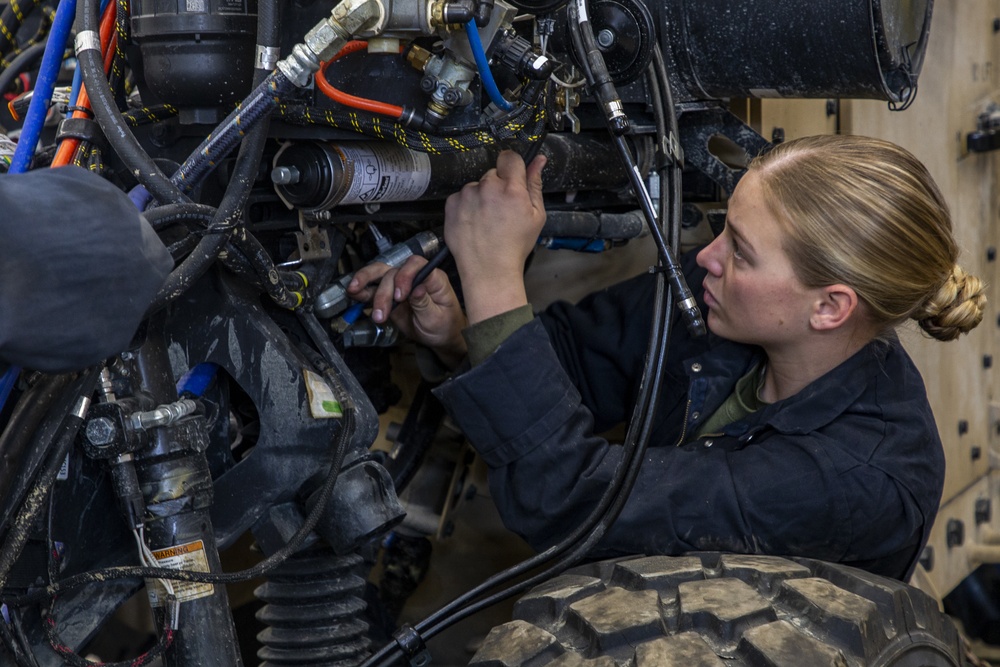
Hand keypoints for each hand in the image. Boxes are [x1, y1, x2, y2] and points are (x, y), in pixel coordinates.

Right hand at [348, 255, 467, 368]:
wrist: (441, 337)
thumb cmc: (445, 326)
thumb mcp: (437, 319)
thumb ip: (425, 304)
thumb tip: (417, 289)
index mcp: (433, 278)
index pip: (416, 265)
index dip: (405, 276)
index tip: (400, 296)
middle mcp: (415, 277)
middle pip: (394, 270)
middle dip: (383, 287)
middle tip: (381, 307)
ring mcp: (400, 285)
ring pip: (380, 275)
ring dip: (366, 283)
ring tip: (355, 293)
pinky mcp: (390, 295)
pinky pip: (373, 289)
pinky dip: (362, 290)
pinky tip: (354, 294)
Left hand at [444, 150, 546, 323]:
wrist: (489, 270)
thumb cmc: (515, 246)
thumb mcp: (536, 216)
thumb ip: (535, 184)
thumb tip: (539, 160)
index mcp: (511, 189)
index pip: (509, 157)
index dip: (512, 166)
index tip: (512, 178)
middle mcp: (487, 187)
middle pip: (492, 173)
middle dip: (498, 186)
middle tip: (501, 210)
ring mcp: (466, 195)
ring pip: (476, 186)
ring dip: (481, 196)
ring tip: (486, 220)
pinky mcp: (451, 205)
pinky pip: (461, 196)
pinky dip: (466, 206)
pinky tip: (474, 223)